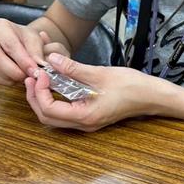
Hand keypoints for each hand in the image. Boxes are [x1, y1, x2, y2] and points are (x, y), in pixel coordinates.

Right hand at [0, 18, 54, 84]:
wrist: (15, 40)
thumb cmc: (24, 38)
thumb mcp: (34, 39)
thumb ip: (36, 52)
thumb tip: (37, 68)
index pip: (10, 45)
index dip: (23, 60)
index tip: (34, 70)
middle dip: (15, 71)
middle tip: (29, 76)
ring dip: (12, 77)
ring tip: (25, 75)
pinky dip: (7, 80)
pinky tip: (17, 77)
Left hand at [24, 53, 150, 131]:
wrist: (152, 96)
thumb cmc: (131, 86)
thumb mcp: (99, 74)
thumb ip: (73, 68)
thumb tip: (51, 59)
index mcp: (84, 116)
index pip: (49, 109)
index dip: (39, 92)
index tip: (41, 74)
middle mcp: (83, 124)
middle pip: (46, 117)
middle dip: (35, 97)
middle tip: (32, 77)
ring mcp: (86, 122)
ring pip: (54, 117)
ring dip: (42, 99)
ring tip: (40, 79)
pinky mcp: (89, 116)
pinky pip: (64, 112)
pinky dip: (54, 99)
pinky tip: (54, 84)